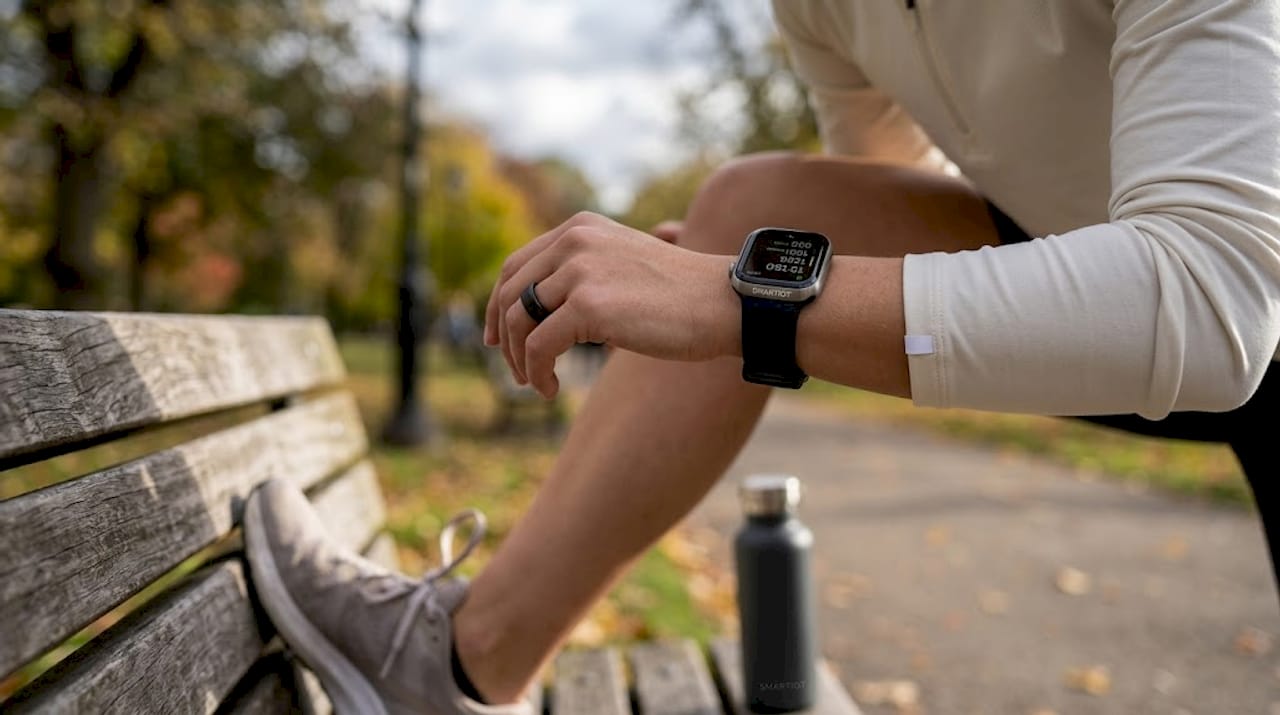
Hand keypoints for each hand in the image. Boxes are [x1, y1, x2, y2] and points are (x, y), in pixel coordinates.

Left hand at [484, 212, 737, 397]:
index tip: (498, 339)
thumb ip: (581, 275)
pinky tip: (551, 389)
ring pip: (519, 322)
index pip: (515, 266)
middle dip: (505, 338)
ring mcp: (579, 271)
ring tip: (537, 384)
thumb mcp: (620, 267)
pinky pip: (539, 346)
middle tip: (516, 371)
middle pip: (510, 293)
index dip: (498, 306)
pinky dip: (537, 373)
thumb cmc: (678, 296)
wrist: (721, 303)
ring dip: (521, 361)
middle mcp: (574, 241)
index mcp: (579, 228)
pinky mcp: (588, 305)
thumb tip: (537, 311)